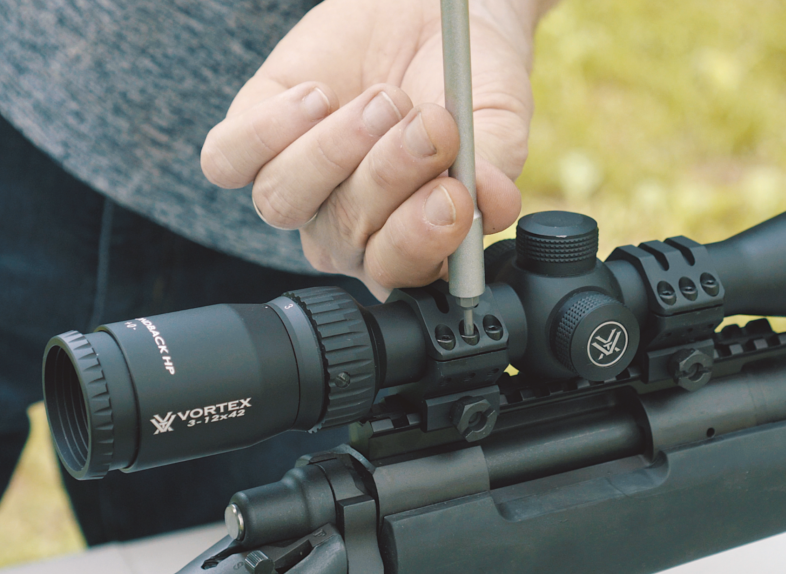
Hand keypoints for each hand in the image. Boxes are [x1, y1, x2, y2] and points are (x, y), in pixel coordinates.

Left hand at [201, 0, 549, 299]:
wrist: (432, 16)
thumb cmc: (468, 83)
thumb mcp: (494, 125)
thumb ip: (493, 172)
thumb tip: (491, 205)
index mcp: (408, 243)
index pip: (394, 274)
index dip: (417, 244)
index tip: (452, 197)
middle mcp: (346, 227)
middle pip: (341, 239)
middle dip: (389, 180)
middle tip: (432, 128)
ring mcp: (298, 185)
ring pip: (283, 201)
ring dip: (335, 151)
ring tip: (385, 102)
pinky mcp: (254, 134)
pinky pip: (229, 161)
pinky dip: (268, 131)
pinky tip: (317, 99)